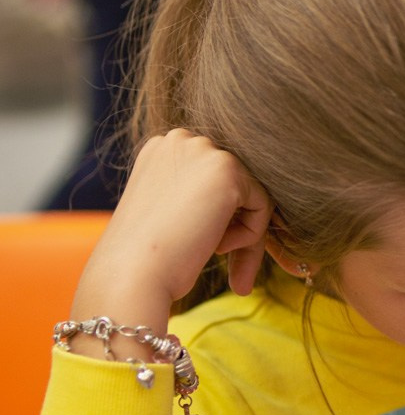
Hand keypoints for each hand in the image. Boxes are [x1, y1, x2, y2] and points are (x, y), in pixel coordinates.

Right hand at [71, 130, 273, 344]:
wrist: (131, 274)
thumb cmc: (145, 256)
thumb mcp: (170, 215)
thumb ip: (198, 199)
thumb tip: (235, 206)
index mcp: (162, 149)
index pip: (211, 179)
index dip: (217, 218)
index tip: (212, 251)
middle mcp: (182, 140)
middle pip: (234, 183)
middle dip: (235, 225)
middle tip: (229, 266)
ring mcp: (204, 150)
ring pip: (251, 194)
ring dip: (243, 233)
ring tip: (218, 255)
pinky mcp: (227, 170)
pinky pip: (263, 205)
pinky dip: (251, 236)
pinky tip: (218, 247)